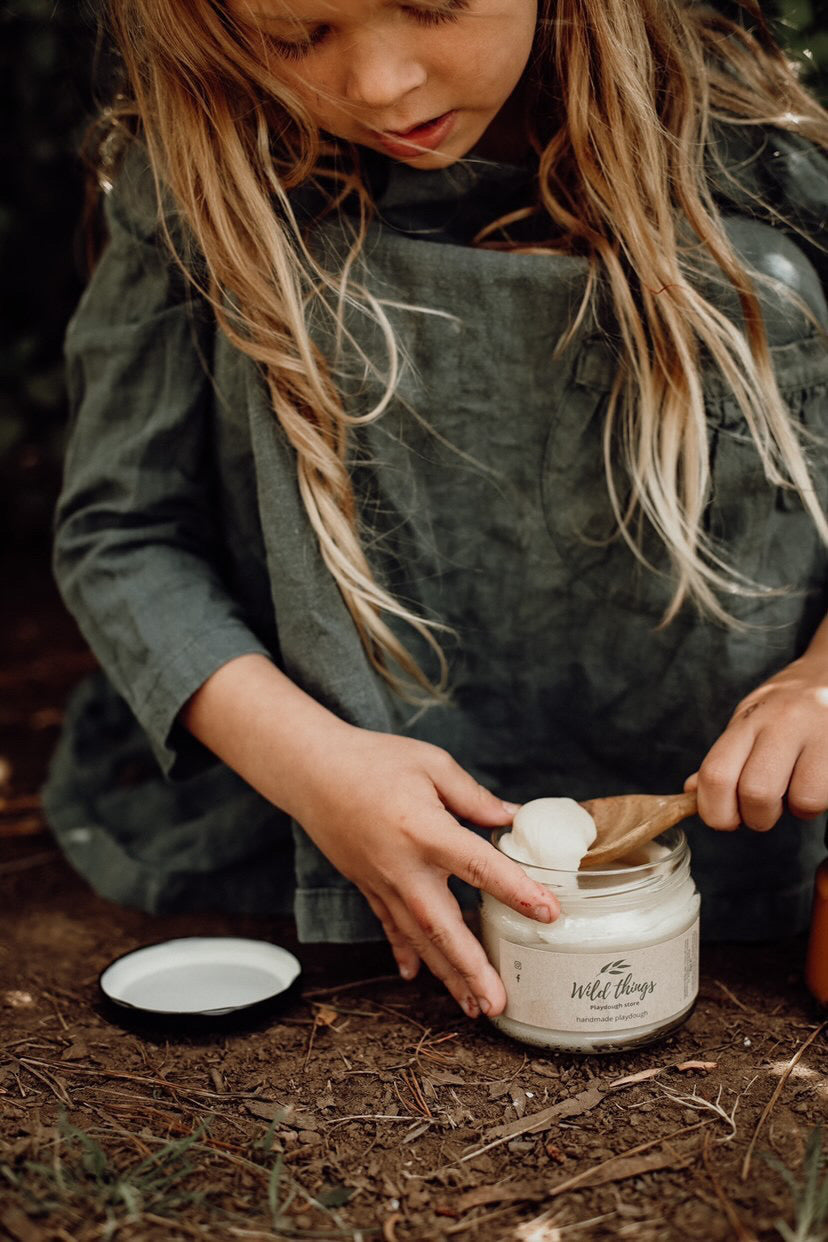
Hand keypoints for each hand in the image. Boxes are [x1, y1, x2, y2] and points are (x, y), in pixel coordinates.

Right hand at [290, 729, 559, 1018]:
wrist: (311, 770)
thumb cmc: (373, 759)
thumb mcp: (432, 764)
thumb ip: (473, 797)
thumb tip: (512, 818)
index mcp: (425, 830)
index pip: (479, 866)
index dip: (516, 890)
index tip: (548, 912)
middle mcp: (403, 866)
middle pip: (443, 925)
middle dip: (471, 968)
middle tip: (497, 1003)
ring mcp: (382, 882)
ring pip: (419, 937)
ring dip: (447, 974)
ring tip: (473, 1006)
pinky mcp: (367, 885)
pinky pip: (390, 926)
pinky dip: (405, 951)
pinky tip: (417, 975)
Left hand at [685, 649, 827, 830]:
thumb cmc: (787, 705)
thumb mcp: (749, 722)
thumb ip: (724, 758)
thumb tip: (692, 791)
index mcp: (747, 721)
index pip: (716, 774)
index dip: (714, 811)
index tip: (725, 818)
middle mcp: (781, 722)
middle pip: (755, 791)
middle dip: (756, 818)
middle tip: (763, 811)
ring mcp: (817, 732)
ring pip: (800, 799)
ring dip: (794, 811)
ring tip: (795, 792)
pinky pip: (825, 795)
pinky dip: (816, 804)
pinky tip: (816, 784)